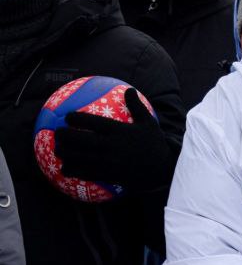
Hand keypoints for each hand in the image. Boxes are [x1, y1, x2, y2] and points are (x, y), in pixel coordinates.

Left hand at [54, 88, 172, 191]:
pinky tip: (65, 168)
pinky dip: (71, 170)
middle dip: (63, 135)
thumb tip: (129, 89)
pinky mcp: (106, 174)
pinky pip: (83, 172)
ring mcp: (106, 161)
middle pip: (78, 139)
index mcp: (118, 131)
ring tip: (58, 149)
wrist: (160, 168)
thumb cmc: (154, 143)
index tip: (68, 117)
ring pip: (77, 156)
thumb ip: (137, 106)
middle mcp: (109, 145)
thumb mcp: (148, 123)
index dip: (75, 118)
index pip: (91, 122)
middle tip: (58, 133)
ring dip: (64, 153)